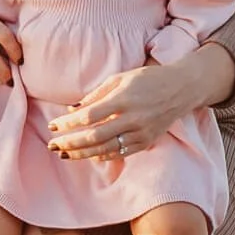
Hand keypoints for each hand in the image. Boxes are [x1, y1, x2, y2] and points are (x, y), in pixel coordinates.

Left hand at [45, 46, 230, 158]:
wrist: (182, 88)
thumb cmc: (148, 79)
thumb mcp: (120, 78)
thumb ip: (97, 94)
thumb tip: (73, 109)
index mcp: (123, 99)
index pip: (89, 116)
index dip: (69, 123)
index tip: (53, 126)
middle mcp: (132, 118)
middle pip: (94, 136)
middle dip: (70, 143)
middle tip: (52, 145)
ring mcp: (141, 132)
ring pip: (106, 149)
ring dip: (82, 153)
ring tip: (65, 154)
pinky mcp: (147, 141)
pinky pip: (121, 153)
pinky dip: (103, 156)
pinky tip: (89, 155)